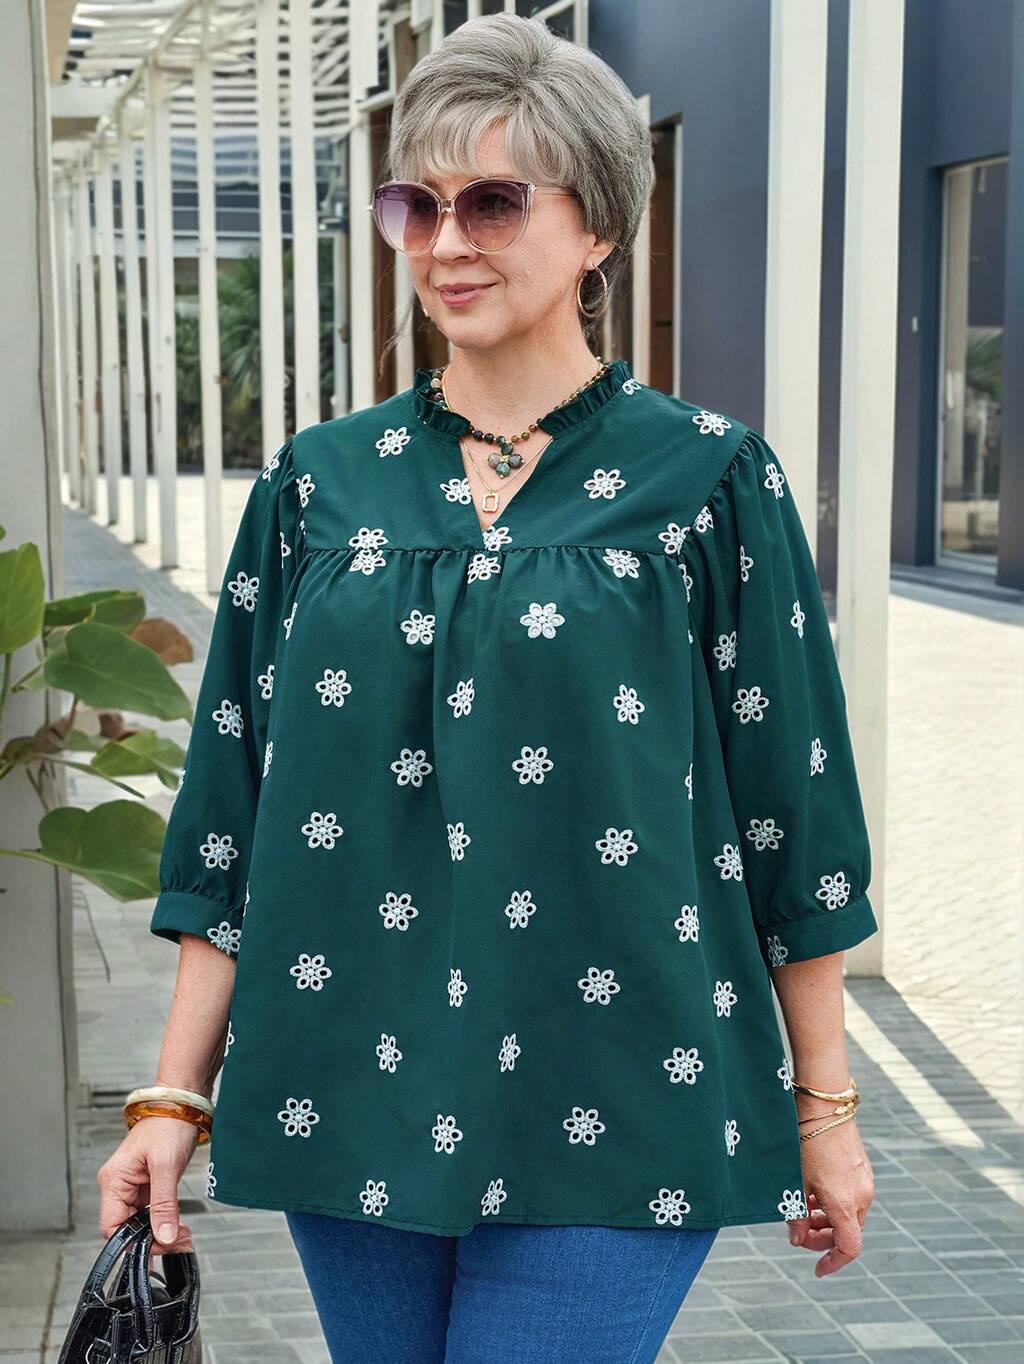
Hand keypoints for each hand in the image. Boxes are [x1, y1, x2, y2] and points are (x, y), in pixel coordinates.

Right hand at [96, 1116, 200, 1261]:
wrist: (182, 1104)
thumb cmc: (168, 1124)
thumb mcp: (166, 1166)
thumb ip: (164, 1204)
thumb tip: (164, 1236)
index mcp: (113, 1180)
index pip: (112, 1227)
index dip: (135, 1242)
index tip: (160, 1245)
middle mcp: (118, 1185)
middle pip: (127, 1228)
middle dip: (152, 1239)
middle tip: (178, 1240)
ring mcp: (132, 1186)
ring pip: (140, 1223)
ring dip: (160, 1232)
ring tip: (181, 1234)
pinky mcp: (146, 1184)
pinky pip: (150, 1212)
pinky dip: (164, 1220)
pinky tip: (177, 1224)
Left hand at [787, 1109, 873, 1275]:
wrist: (825, 1106)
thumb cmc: (807, 1143)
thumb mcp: (796, 1182)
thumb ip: (798, 1215)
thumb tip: (797, 1239)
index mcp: (846, 1204)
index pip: (849, 1248)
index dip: (833, 1262)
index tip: (817, 1268)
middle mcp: (862, 1196)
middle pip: (847, 1232)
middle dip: (823, 1238)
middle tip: (799, 1234)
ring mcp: (865, 1181)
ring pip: (849, 1214)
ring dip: (827, 1220)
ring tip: (803, 1208)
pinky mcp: (862, 1168)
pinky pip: (851, 1196)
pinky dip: (834, 1203)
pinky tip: (813, 1191)